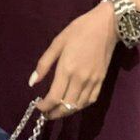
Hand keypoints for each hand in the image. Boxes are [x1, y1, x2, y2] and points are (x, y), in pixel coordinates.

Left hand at [30, 3, 118, 120]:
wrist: (107, 26)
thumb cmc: (79, 30)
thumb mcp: (57, 42)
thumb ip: (44, 64)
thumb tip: (32, 82)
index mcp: (67, 69)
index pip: (54, 97)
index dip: (44, 107)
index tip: (38, 108)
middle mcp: (80, 79)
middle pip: (66, 106)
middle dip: (53, 113)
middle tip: (45, 114)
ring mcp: (92, 81)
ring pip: (78, 106)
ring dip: (66, 112)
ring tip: (56, 111)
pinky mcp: (101, 81)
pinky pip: (90, 100)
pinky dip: (80, 106)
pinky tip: (73, 105)